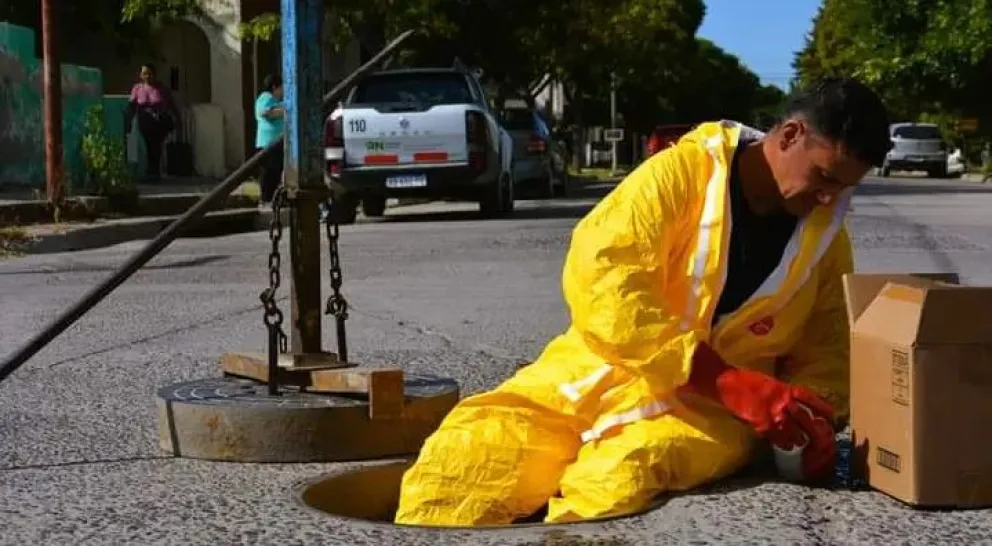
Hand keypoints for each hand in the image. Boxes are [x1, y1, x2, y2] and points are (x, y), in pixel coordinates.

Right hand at [678, 342, 836, 481]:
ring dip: (799, 438)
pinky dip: (784, 443)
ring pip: (794, 431)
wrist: (728, 383)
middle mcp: (783, 401)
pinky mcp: (762, 423)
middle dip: (813, 429)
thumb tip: (792, 401)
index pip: (809, 399)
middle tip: (821, 437)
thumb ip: (782, 392)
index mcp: (785, 388)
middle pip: (805, 418)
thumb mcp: (770, 382)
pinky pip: (778, 437)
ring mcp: (773, 413)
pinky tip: (787, 446)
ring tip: (802, 443)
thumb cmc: (746, 381)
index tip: (831, 416)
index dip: (822, 408)